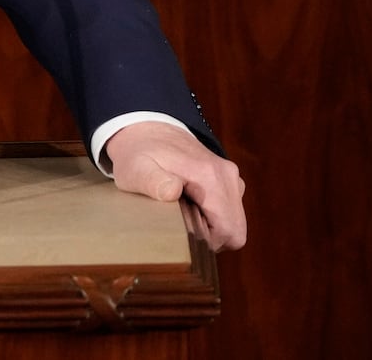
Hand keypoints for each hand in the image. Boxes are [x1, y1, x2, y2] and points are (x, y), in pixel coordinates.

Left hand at [105, 121, 246, 251]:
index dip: (207, 243)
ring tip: (183, 217)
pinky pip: (229, 212)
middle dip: (211, 239)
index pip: (228, 230)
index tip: (182, 235)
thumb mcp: (136, 169)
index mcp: (210, 176)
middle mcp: (228, 176)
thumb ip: (152, 181)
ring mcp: (230, 177)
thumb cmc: (140, 153)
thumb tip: (172, 191)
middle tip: (181, 229)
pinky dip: (213, 219)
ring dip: (212, 229)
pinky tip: (190, 209)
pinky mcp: (227, 181)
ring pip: (234, 223)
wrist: (148, 129)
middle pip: (235, 230)